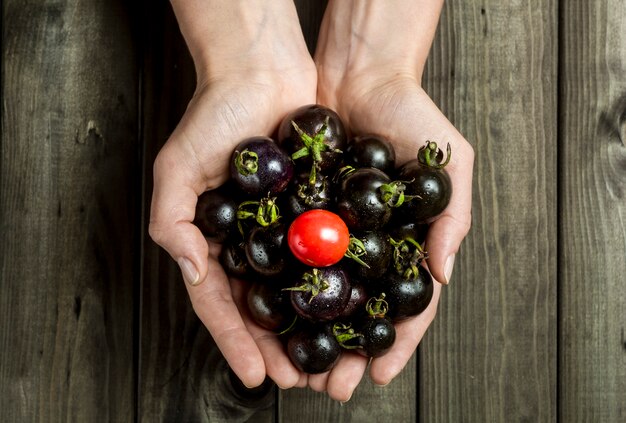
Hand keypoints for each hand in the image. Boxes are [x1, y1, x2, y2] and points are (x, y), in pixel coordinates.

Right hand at [149, 0, 315, 388]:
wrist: (263, 72)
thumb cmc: (213, 116)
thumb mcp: (176, 169)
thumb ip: (173, 224)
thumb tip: (194, 274)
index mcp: (215, 242)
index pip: (222, 303)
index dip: (235, 342)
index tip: (254, 376)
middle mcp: (251, 243)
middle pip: (263, 309)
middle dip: (277, 349)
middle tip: (298, 382)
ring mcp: (285, 230)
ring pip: (299, 292)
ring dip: (310, 331)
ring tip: (326, 363)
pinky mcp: (317, 212)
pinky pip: (327, 255)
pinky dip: (336, 286)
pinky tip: (351, 313)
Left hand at [311, 0, 473, 400]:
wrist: (359, 74)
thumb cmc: (413, 116)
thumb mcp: (451, 163)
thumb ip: (454, 217)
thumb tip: (443, 274)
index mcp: (407, 241)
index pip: (406, 304)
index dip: (396, 342)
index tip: (379, 374)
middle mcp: (369, 244)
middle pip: (359, 311)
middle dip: (347, 352)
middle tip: (332, 387)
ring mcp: (334, 231)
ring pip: (322, 295)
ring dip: (313, 335)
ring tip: (301, 369)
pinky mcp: (302, 212)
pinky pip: (292, 256)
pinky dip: (284, 289)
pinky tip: (275, 319)